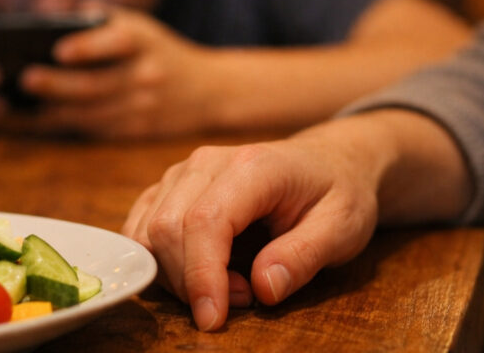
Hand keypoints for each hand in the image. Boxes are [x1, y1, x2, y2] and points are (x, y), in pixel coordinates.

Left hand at [18, 3, 217, 137]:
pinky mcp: (135, 132)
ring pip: (90, 113)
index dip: (89, 47)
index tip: (59, 49)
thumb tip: (48, 18)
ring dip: (52, 110)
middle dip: (58, 84)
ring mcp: (141, 107)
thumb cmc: (158, 50)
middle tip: (25, 79)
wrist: (209, 90)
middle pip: (96, 84)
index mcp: (144, 42)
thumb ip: (98, 17)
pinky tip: (33, 120)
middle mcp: (145, 75)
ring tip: (16, 104)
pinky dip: (63, 126)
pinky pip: (93, 130)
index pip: (117, 42)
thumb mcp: (139, 25)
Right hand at [121, 118, 383, 330]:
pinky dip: (160, 262)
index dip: (201, 275)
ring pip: (148, 231)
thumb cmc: (336, 193)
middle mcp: (207, 162)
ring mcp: (183, 172)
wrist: (326, 162)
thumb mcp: (342, 227)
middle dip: (191, 282)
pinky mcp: (170, 186)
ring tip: (229, 283)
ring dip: (176, 275)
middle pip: (167, 228)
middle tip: (244, 299)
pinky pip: (141, 228)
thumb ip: (304, 255)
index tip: (213, 319)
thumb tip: (263, 287)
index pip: (206, 221)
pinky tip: (202, 272)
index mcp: (253, 166)